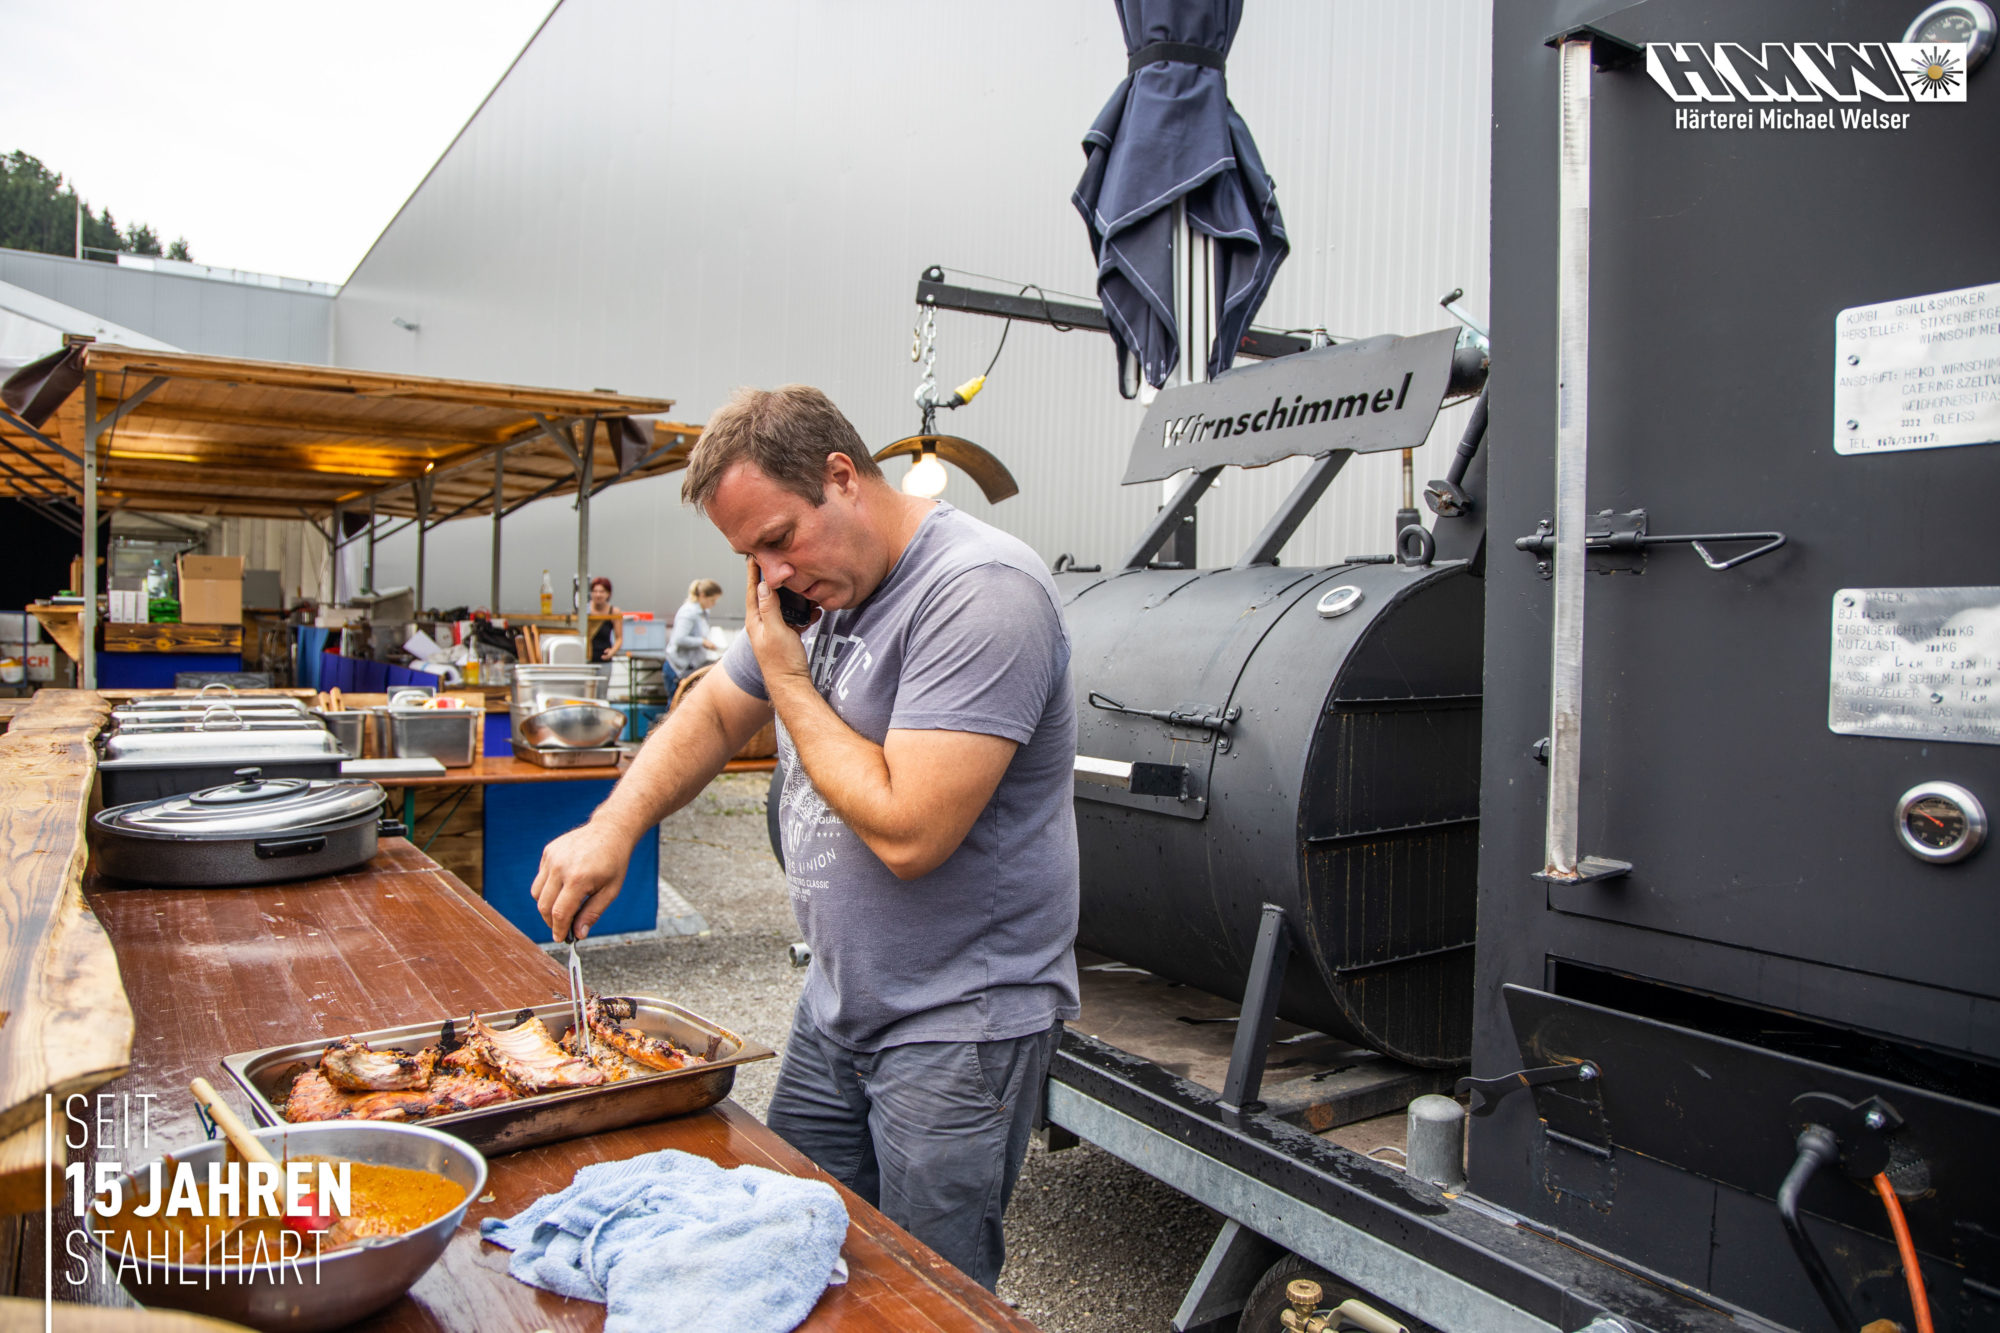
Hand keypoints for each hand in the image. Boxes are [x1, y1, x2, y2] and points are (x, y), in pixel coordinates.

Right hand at [531, 820, 634, 939]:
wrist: (610, 831)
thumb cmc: (613, 863)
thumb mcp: (610, 891)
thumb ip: (592, 913)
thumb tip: (578, 935)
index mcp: (578, 879)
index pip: (560, 913)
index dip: (558, 930)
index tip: (561, 938)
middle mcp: (560, 867)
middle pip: (544, 906)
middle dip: (551, 921)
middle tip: (563, 927)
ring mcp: (552, 858)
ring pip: (537, 893)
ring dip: (546, 906)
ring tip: (564, 907)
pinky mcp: (548, 852)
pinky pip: (540, 878)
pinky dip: (548, 889)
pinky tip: (564, 886)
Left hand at [743, 556, 810, 685]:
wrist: (791, 685)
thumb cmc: (782, 661)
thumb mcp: (776, 631)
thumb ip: (769, 607)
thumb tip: (764, 584)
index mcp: (755, 621)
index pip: (753, 590)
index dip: (754, 572)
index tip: (754, 555)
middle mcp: (761, 624)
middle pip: (766, 595)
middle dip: (772, 579)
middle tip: (778, 563)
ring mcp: (773, 631)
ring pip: (781, 606)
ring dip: (791, 596)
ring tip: (801, 584)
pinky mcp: (784, 637)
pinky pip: (792, 618)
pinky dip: (802, 612)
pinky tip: (813, 611)